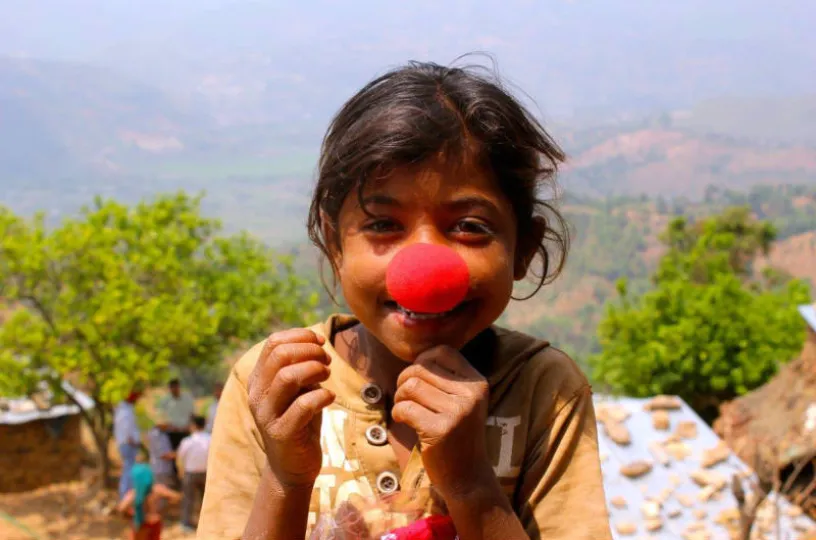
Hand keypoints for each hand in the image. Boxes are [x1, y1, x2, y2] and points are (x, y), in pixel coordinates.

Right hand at [247, 328, 334, 487]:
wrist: (292, 466)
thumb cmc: (299, 421)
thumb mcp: (297, 389)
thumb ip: (300, 366)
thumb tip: (316, 342)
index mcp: (259, 379)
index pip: (273, 343)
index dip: (300, 336)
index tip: (320, 342)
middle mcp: (257, 395)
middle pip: (280, 355)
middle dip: (310, 351)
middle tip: (326, 361)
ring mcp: (267, 414)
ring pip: (288, 377)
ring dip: (315, 370)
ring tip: (327, 376)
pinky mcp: (281, 433)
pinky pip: (303, 405)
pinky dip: (322, 395)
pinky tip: (329, 397)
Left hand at [391, 345, 493, 498]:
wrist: (468, 477)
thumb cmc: (458, 435)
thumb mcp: (462, 401)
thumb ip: (445, 378)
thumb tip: (416, 354)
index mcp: (478, 382)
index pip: (442, 351)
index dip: (422, 360)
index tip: (417, 380)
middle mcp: (471, 394)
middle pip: (421, 368)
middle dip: (404, 380)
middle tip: (406, 398)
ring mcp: (458, 412)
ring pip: (411, 386)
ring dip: (400, 397)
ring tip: (405, 410)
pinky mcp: (440, 430)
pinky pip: (405, 408)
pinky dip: (398, 413)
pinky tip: (404, 422)